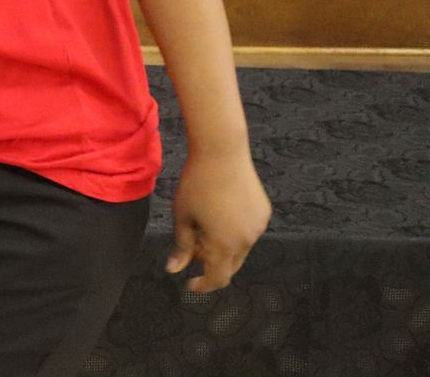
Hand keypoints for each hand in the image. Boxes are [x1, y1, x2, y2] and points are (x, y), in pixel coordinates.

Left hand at [167, 145, 270, 291]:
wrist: (222, 152)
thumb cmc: (196, 184)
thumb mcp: (183, 216)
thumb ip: (181, 246)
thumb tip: (173, 270)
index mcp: (225, 244)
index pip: (217, 278)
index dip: (203, 286)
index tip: (189, 284)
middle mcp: (247, 240)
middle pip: (230, 265)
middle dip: (211, 264)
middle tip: (191, 250)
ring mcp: (259, 226)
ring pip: (240, 248)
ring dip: (223, 247)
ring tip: (203, 226)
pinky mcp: (264, 212)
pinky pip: (248, 231)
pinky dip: (234, 233)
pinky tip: (220, 213)